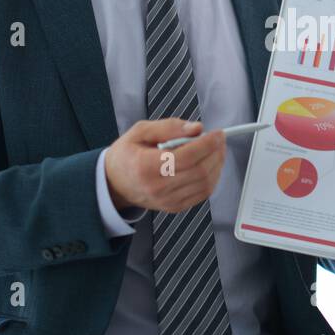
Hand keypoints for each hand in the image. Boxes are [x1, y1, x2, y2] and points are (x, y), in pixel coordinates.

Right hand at [104, 118, 225, 214]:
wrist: (115, 183)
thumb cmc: (127, 155)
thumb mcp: (140, 131)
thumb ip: (169, 127)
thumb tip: (196, 128)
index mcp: (146, 167)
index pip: (186, 157)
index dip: (207, 144)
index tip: (217, 133)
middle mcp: (158, 188)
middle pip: (199, 171)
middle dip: (216, 153)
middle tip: (219, 140)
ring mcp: (167, 200)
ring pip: (205, 184)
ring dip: (217, 165)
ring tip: (216, 150)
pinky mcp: (175, 207)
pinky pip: (202, 194)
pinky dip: (212, 178)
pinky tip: (210, 165)